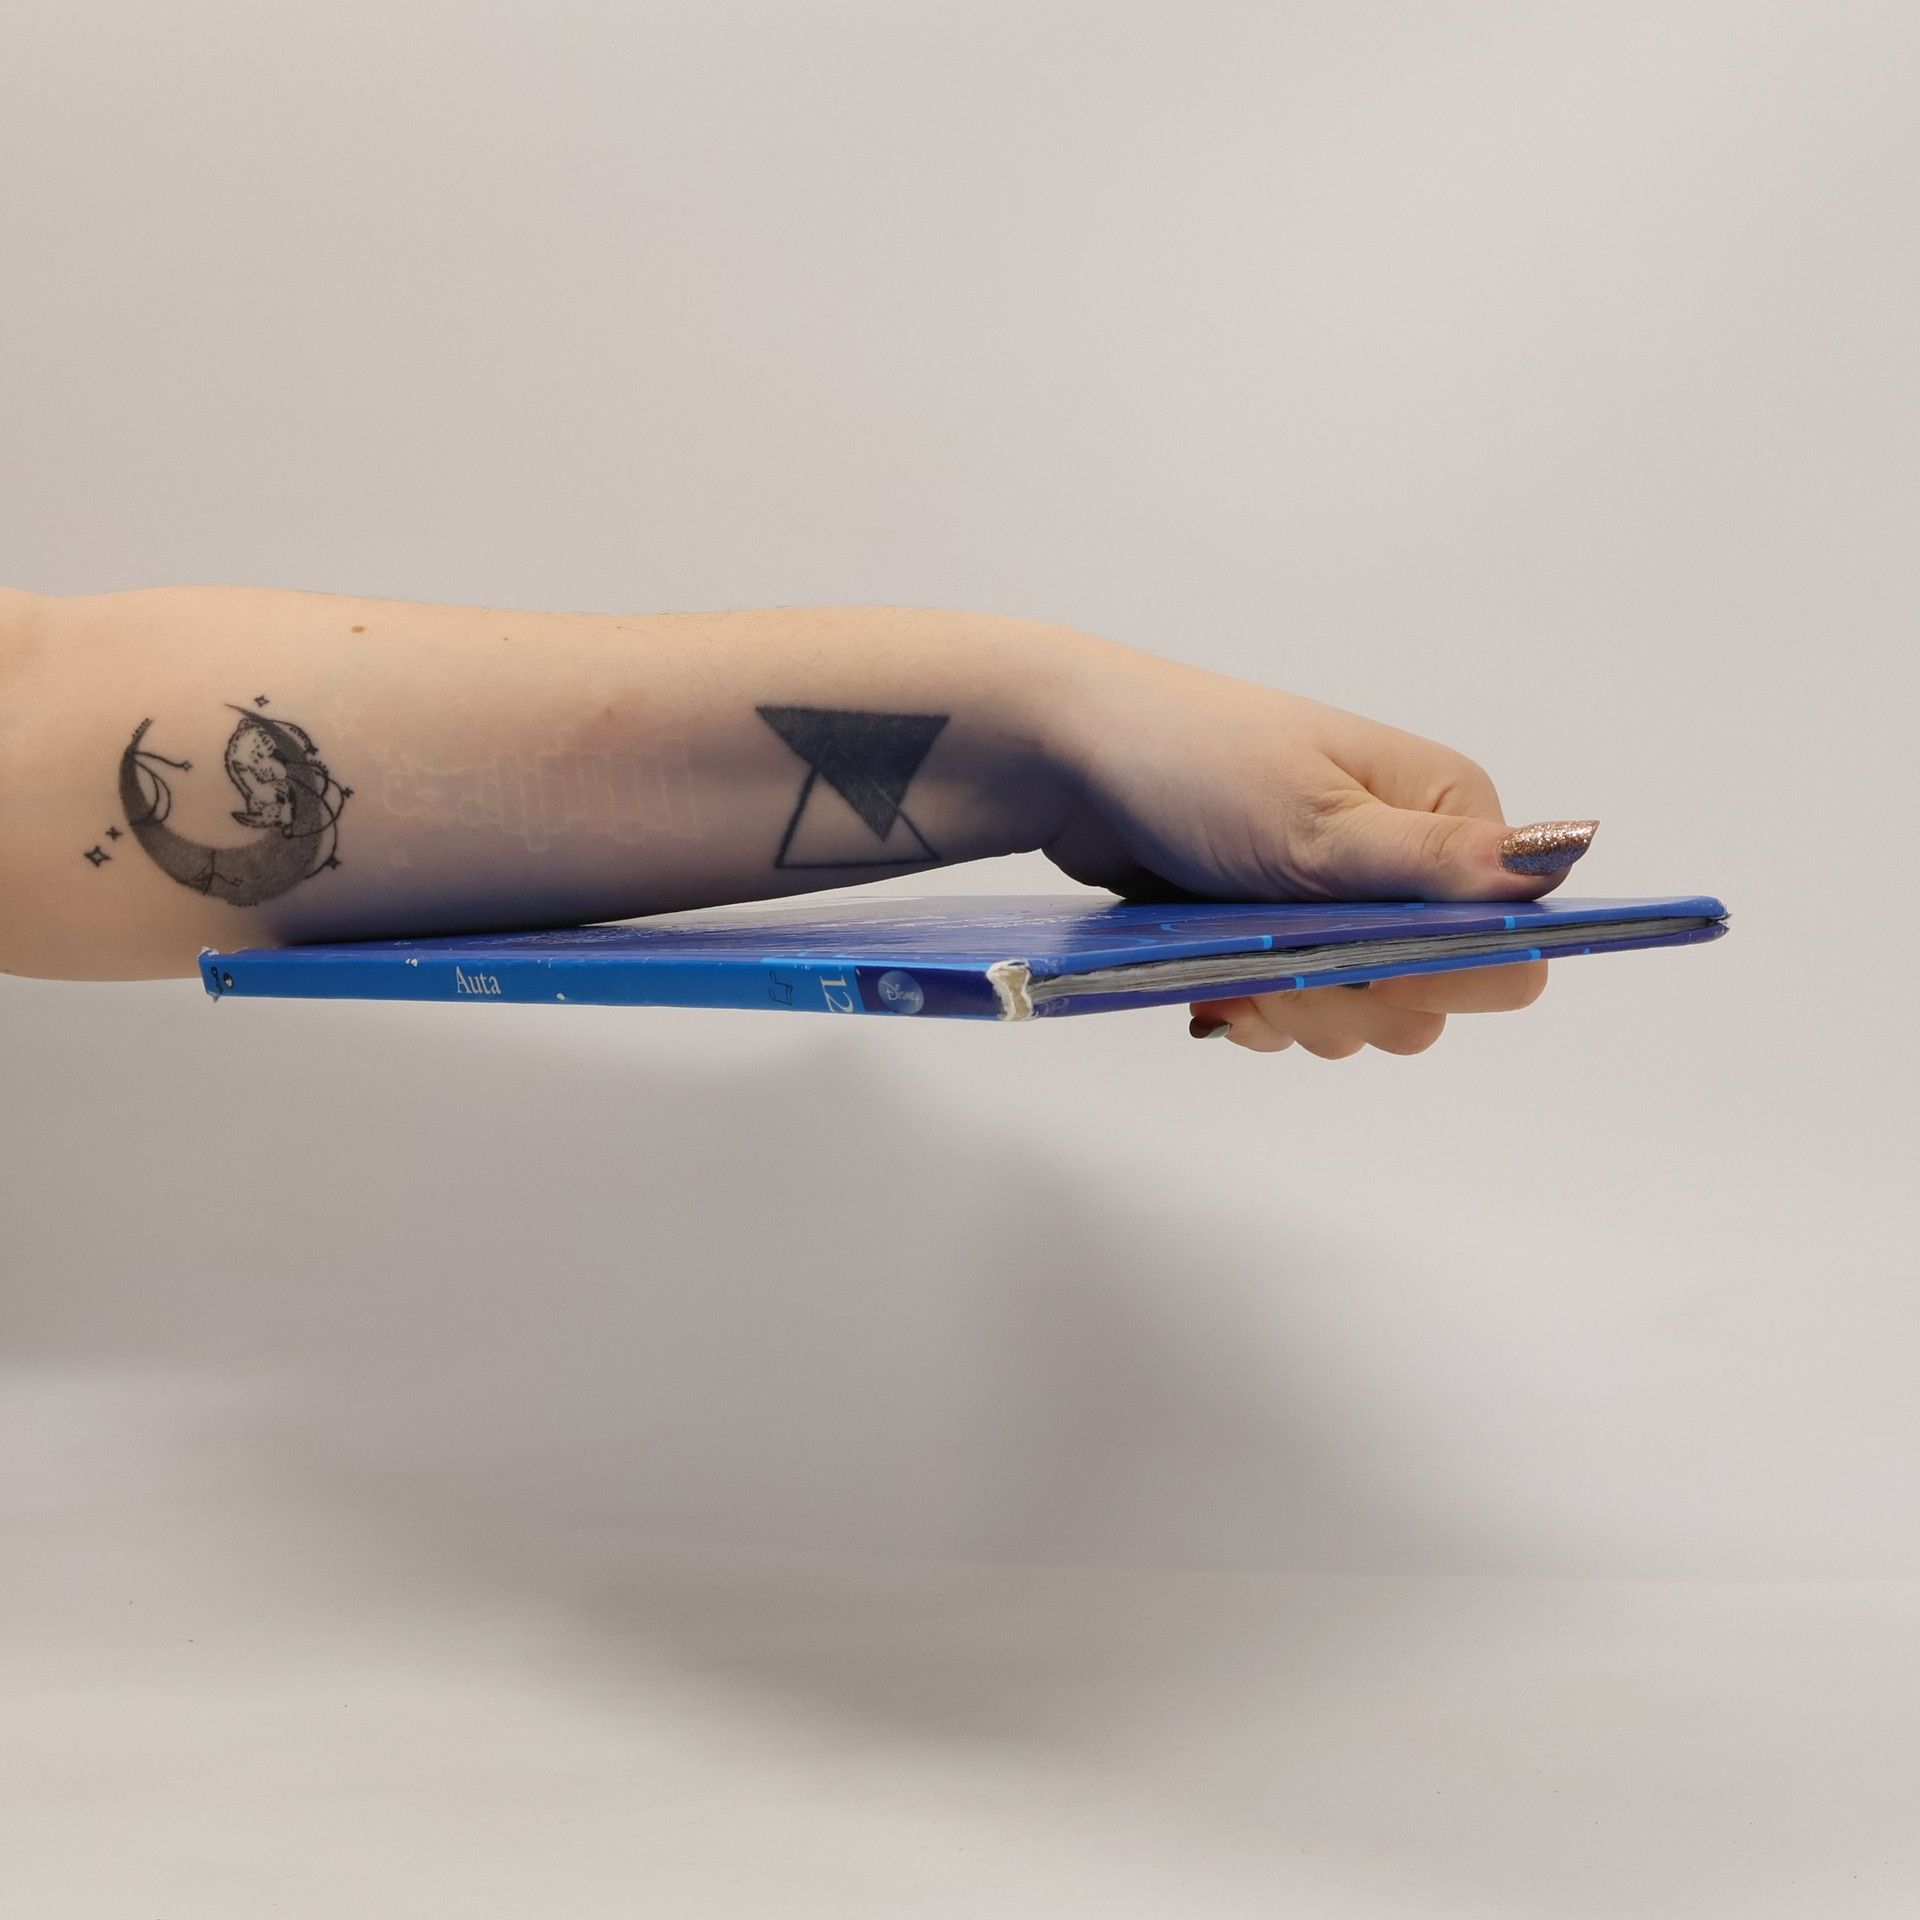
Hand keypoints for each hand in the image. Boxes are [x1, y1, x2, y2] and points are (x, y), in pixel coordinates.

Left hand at [1037, 638, 1592, 1055]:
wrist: (1072, 760)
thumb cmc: (1193, 762)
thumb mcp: (1316, 818)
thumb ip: (1432, 863)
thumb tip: (1559, 857)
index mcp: (1446, 815)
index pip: (1507, 943)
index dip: (1444, 978)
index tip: (1363, 966)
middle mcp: (1409, 861)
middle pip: (1436, 996)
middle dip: (1358, 1005)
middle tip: (1284, 974)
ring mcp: (1343, 903)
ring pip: (1367, 1015)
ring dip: (1306, 1016)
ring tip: (1241, 977)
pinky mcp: (1284, 935)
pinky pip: (1305, 1014)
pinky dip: (1267, 1019)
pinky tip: (1222, 993)